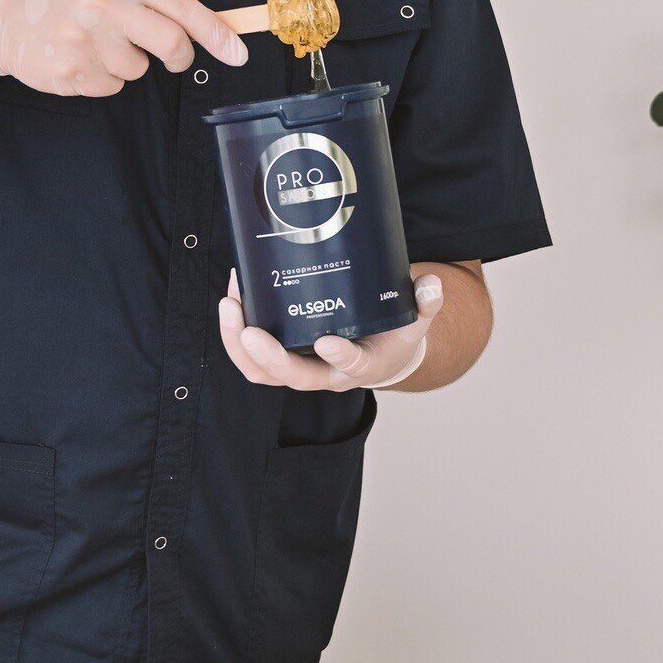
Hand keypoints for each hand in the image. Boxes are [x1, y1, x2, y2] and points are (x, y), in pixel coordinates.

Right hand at [0, 0, 247, 96]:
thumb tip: (199, 29)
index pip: (181, 6)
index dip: (215, 33)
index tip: (238, 54)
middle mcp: (105, 5)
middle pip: (172, 44)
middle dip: (178, 57)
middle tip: (171, 58)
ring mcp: (87, 40)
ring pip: (138, 70)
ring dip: (124, 64)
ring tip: (92, 43)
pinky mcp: (72, 71)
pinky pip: (110, 86)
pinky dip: (100, 78)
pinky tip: (76, 58)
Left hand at [218, 268, 443, 390]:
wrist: (379, 357)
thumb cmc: (393, 337)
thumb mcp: (415, 321)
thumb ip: (424, 304)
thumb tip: (432, 285)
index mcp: (363, 365)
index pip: (351, 366)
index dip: (340, 357)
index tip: (328, 342)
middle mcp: (326, 374)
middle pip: (291, 376)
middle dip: (266, 355)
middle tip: (247, 327)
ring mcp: (300, 367)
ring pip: (262, 373)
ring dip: (238, 345)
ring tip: (229, 305)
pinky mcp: (282, 357)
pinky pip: (252, 357)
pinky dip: (236, 332)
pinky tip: (233, 297)